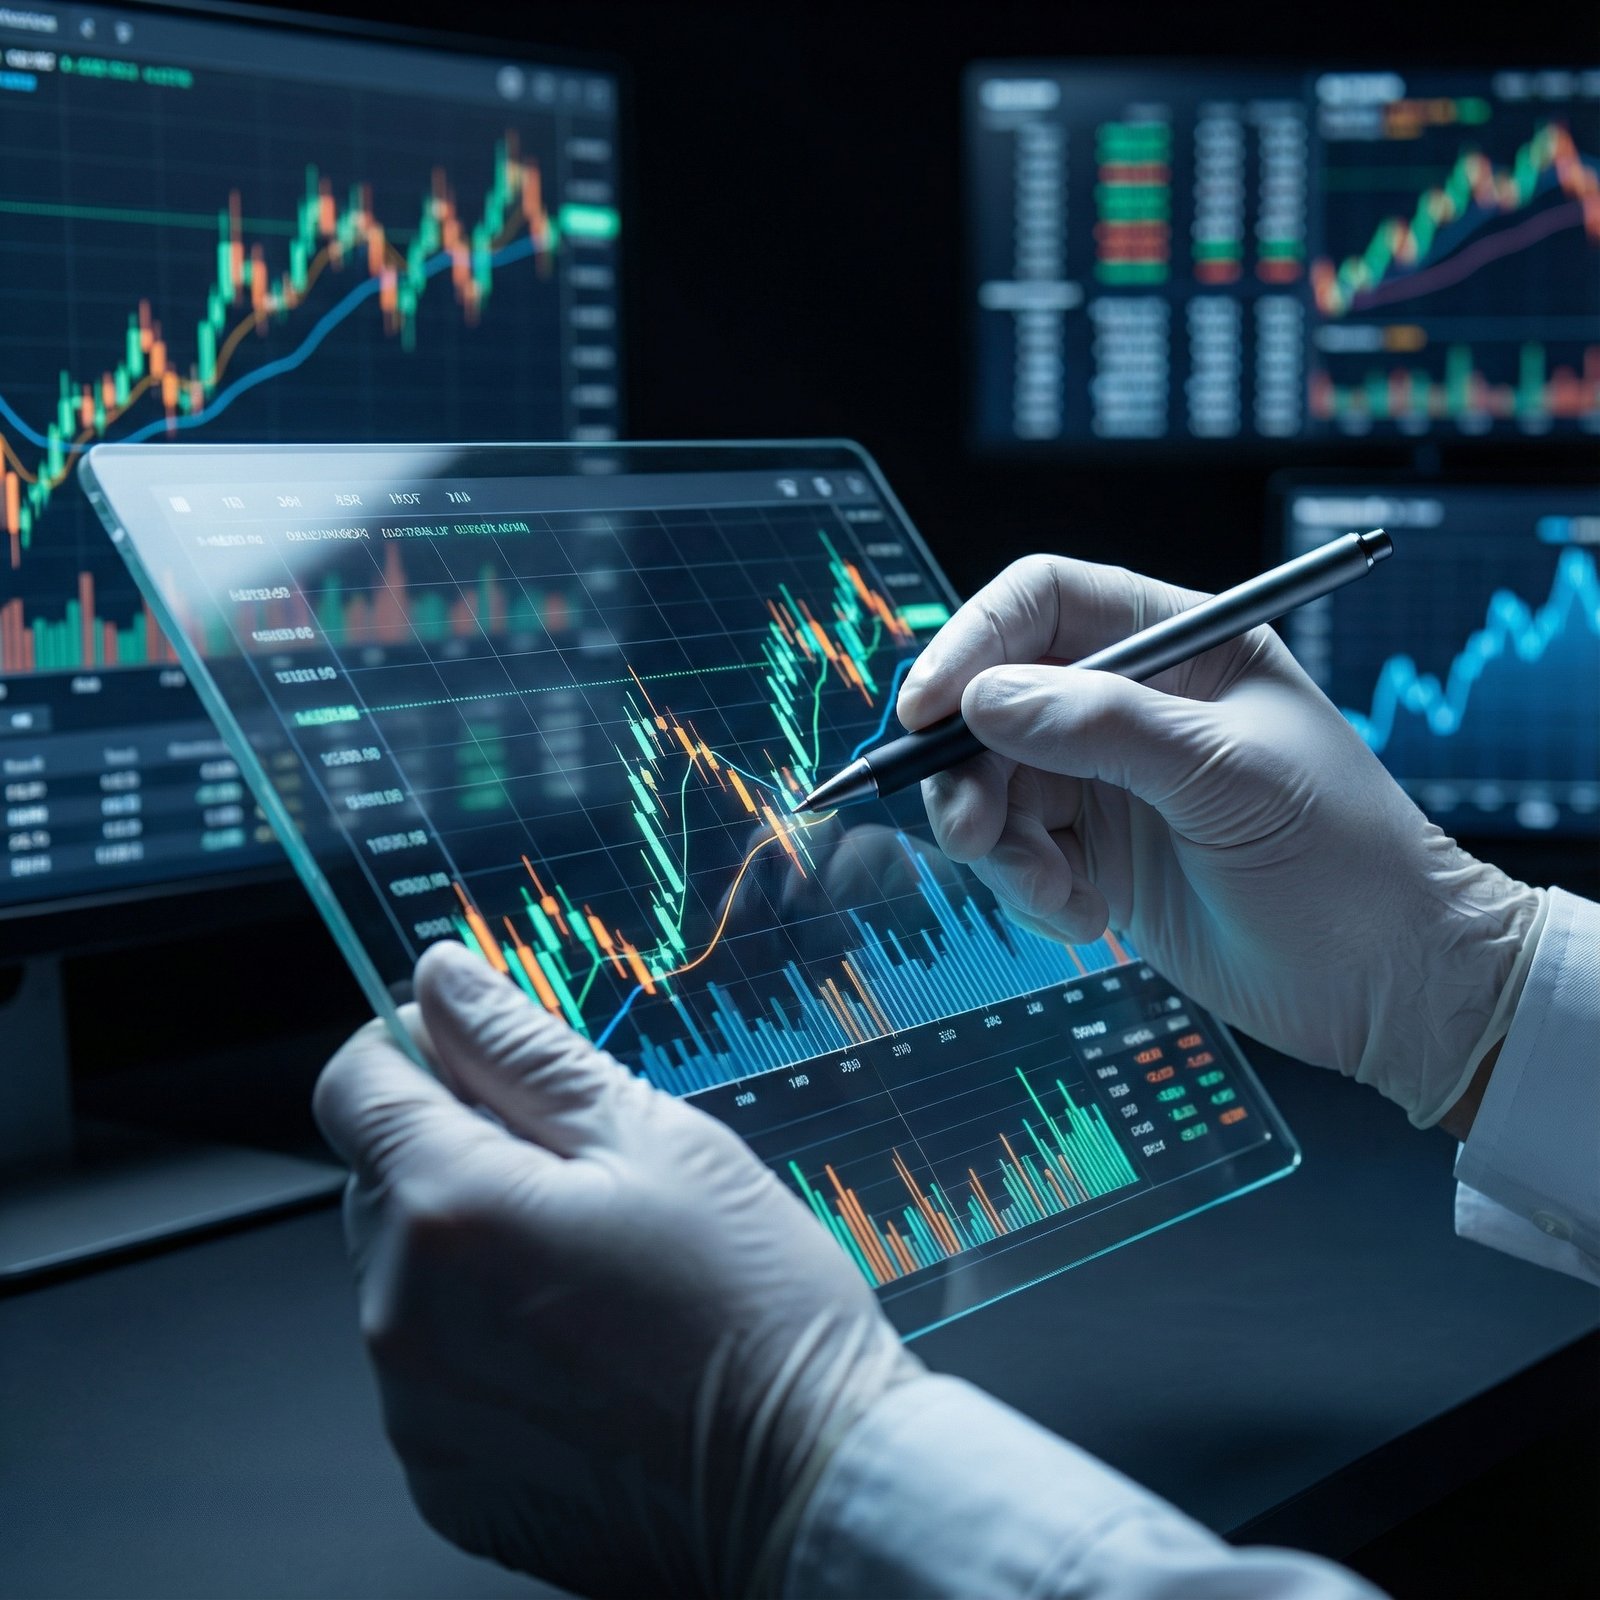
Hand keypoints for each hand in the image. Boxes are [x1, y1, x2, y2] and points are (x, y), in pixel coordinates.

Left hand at [314, 942, 918, 1597]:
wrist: (808, 1482)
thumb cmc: (752, 1305)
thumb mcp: (655, 1139)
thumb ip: (524, 1052)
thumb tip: (444, 980)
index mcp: (450, 1209)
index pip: (355, 1083)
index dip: (418, 1051)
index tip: (486, 1064)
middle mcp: (402, 1317)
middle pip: (381, 1179)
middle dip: (457, 1152)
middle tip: (585, 1180)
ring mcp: (415, 1411)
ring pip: (406, 1277)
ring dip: (470, 1252)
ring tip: (595, 1276)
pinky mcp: (442, 1479)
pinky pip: (430, 1371)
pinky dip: (483, 1345)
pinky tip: (583, 1349)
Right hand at [897, 556, 1540, 1126]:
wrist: (1385, 984)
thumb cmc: (1343, 858)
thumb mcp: (1227, 776)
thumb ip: (1101, 726)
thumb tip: (980, 699)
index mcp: (1178, 642)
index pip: (1042, 603)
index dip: (973, 643)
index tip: (927, 710)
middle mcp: (1129, 702)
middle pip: (991, 699)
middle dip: (967, 768)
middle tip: (971, 832)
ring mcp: (1104, 778)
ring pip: (988, 783)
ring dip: (996, 843)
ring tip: (1055, 894)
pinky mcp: (1091, 852)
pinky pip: (1010, 852)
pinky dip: (1025, 889)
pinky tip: (1087, 920)